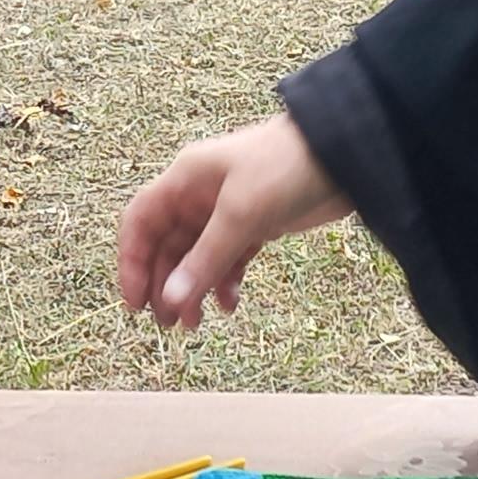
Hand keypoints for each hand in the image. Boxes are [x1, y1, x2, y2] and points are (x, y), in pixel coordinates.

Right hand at [115, 113, 352, 331]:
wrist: (345, 154)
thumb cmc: (285, 168)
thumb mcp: (241, 214)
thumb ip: (205, 259)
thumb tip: (171, 301)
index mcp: (184, 180)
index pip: (140, 222)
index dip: (132, 262)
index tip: (135, 303)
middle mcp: (199, 196)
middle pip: (166, 245)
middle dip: (164, 284)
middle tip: (169, 324)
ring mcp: (227, 211)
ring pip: (196, 257)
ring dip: (193, 289)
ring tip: (196, 323)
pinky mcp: (255, 225)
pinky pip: (228, 259)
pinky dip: (225, 282)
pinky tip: (230, 304)